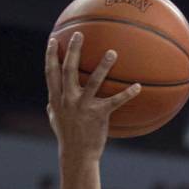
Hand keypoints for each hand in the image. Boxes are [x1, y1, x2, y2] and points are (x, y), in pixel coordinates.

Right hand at [45, 32, 140, 159]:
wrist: (77, 154)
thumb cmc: (67, 137)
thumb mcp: (56, 119)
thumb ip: (53, 106)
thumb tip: (50, 100)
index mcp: (56, 98)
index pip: (51, 72)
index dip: (51, 55)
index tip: (54, 40)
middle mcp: (68, 99)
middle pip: (69, 69)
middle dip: (73, 50)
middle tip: (80, 34)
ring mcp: (83, 106)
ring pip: (94, 81)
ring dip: (103, 65)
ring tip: (112, 52)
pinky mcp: (99, 115)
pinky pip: (115, 101)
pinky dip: (127, 94)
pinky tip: (138, 86)